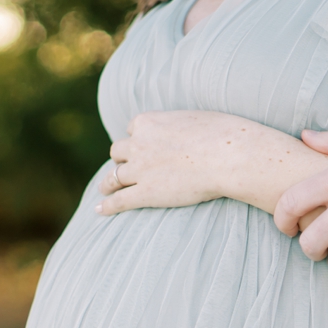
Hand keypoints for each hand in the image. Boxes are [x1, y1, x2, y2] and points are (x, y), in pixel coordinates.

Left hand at [96, 111, 242, 214]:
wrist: (228, 155)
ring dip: (108, 182)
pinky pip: (119, 200)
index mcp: (148, 122)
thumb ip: (183, 124)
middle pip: (119, 151)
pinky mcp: (146, 193)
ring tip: (105, 188)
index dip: (138, 138)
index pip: (134, 128)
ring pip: (114, 176)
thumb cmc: (223, 134)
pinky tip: (98, 210)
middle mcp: (138, 144)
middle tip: (127, 168)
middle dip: (122, 158)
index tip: (143, 145)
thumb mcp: (197, 118)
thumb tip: (191, 129)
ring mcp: (140, 170)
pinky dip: (107, 206)